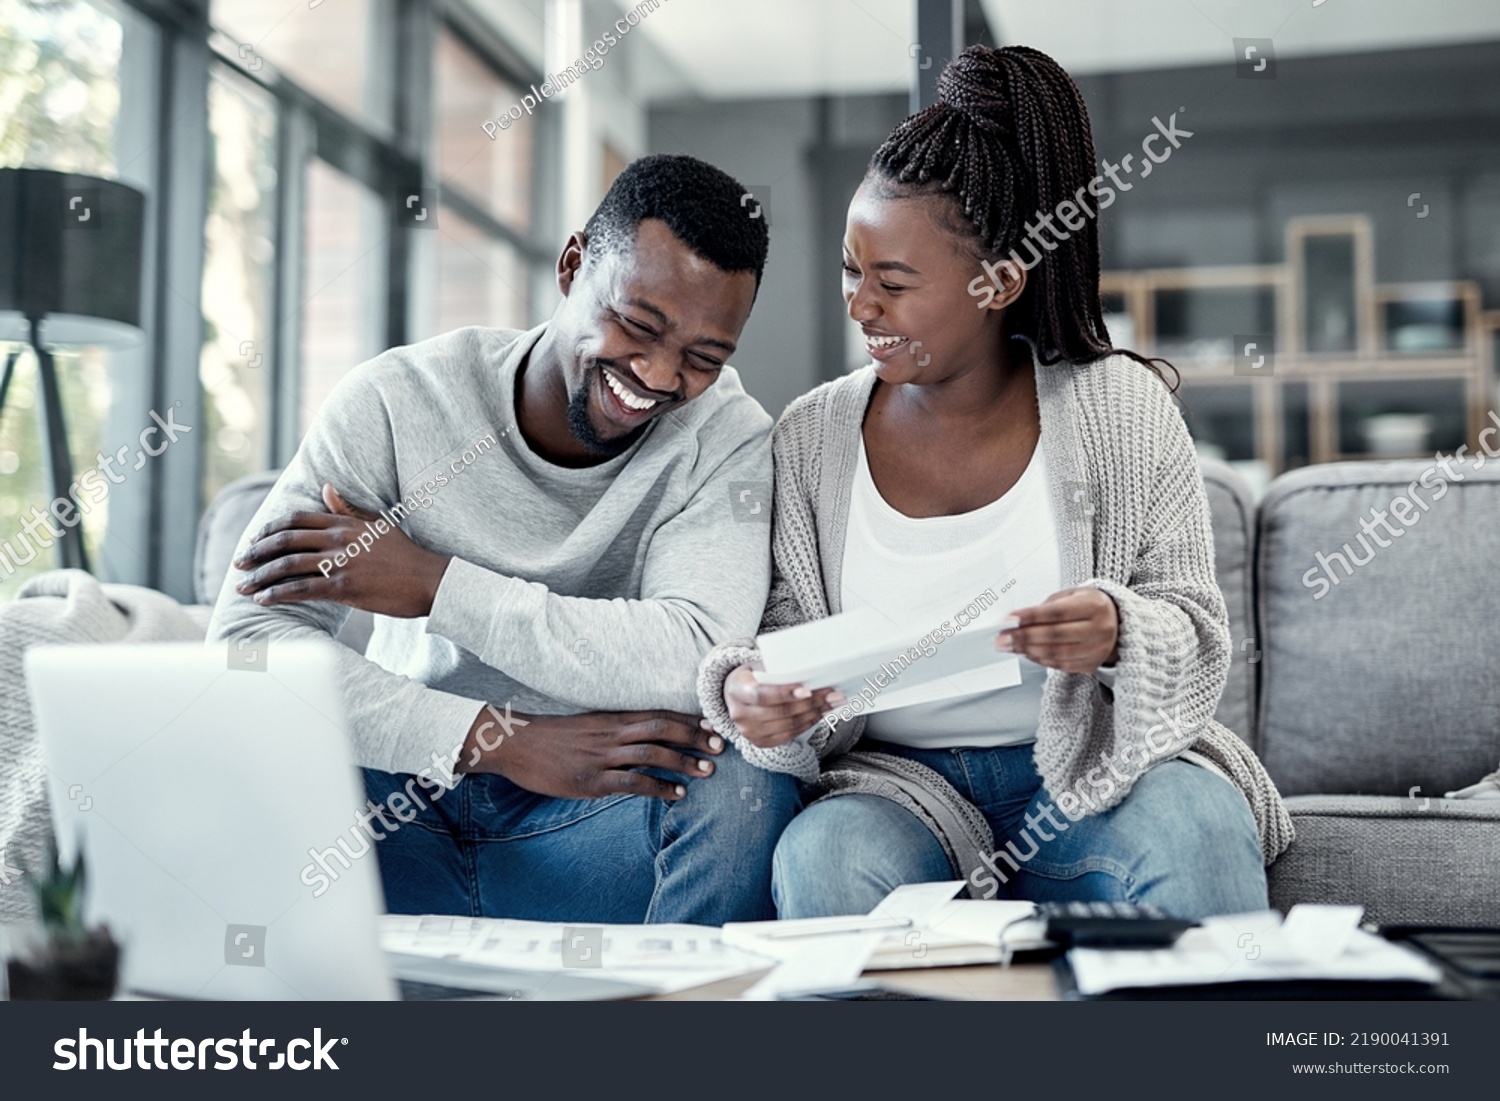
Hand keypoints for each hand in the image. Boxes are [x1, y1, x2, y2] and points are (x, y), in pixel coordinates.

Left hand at [233, 484, 451, 616]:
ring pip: (289, 565)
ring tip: (243, 586)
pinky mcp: (345, 587)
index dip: (269, 529)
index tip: (253, 540)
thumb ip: (348, 509)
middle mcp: (339, 539)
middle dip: (256, 553)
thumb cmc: (405, 555)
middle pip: (286, 540)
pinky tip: (263, 600)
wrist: (430, 580)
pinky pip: (302, 589)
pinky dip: (278, 594)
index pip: (296, 519)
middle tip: (239, 564)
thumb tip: (326, 488)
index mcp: (345, 523)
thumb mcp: (377, 525)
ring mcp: (342, 562)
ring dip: (261, 576)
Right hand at [460, 707, 723, 800]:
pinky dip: (659, 788)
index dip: (687, 719)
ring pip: (652, 754)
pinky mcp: (592, 780)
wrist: (516, 744)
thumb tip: (645, 737)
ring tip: (707, 771)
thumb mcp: (588, 725)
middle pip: (661, 728)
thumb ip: (616, 729)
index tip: (712, 724)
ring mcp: (602, 756)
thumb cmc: (554, 737)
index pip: (657, 714)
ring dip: (683, 762)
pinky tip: (676, 794)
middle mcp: (611, 733)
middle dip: (693, 737)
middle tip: (720, 746)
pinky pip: (633, 783)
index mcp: (611, 718)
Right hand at [724, 663, 845, 747]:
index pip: (762, 695)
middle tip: (833, 694)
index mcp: (738, 690)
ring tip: (832, 703)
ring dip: (814, 714)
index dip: (785, 694)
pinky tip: (819, 714)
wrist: (734, 694)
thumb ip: (777, 670)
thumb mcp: (758, 667)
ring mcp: (749, 731)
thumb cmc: (752, 676)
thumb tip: (811, 670)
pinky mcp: (760, 742)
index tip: (808, 691)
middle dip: (811, 703)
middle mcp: (740, 714)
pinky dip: (807, 724)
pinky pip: (789, 735)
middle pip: (780, 712)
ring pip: (788, 726)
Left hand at [996, 587, 1119, 673]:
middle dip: (1023, 636)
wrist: (1117, 622)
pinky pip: (1060, 664)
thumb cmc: (1089, 606)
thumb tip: (1016, 620)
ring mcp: (1097, 649)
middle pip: (1055, 635)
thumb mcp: (1073, 596)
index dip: (1031, 616)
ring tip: (1009, 646)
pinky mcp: (1091, 664)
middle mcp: (1099, 629)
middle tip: (1002, 637)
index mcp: (1094, 606)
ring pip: (1056, 653)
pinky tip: (1026, 653)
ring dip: (1027, 650)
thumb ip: (1046, 607)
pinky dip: (1040, 659)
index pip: (1057, 612)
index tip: (1009, 618)